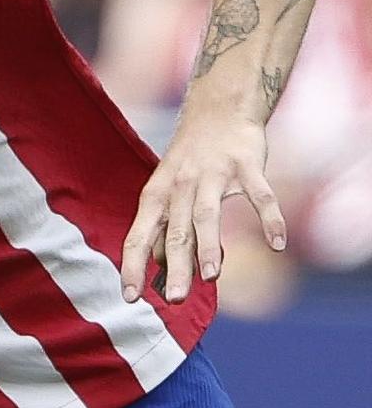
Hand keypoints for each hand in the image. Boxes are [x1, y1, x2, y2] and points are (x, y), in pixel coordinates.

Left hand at [121, 113, 285, 304]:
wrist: (218, 107)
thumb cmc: (189, 159)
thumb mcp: (167, 190)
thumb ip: (164, 228)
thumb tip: (157, 268)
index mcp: (157, 195)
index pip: (138, 236)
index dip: (132, 266)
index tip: (130, 297)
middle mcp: (181, 185)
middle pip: (174, 231)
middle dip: (174, 267)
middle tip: (175, 300)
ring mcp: (214, 174)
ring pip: (207, 215)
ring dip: (210, 246)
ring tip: (212, 277)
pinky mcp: (246, 165)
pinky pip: (260, 196)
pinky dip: (270, 219)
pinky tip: (277, 244)